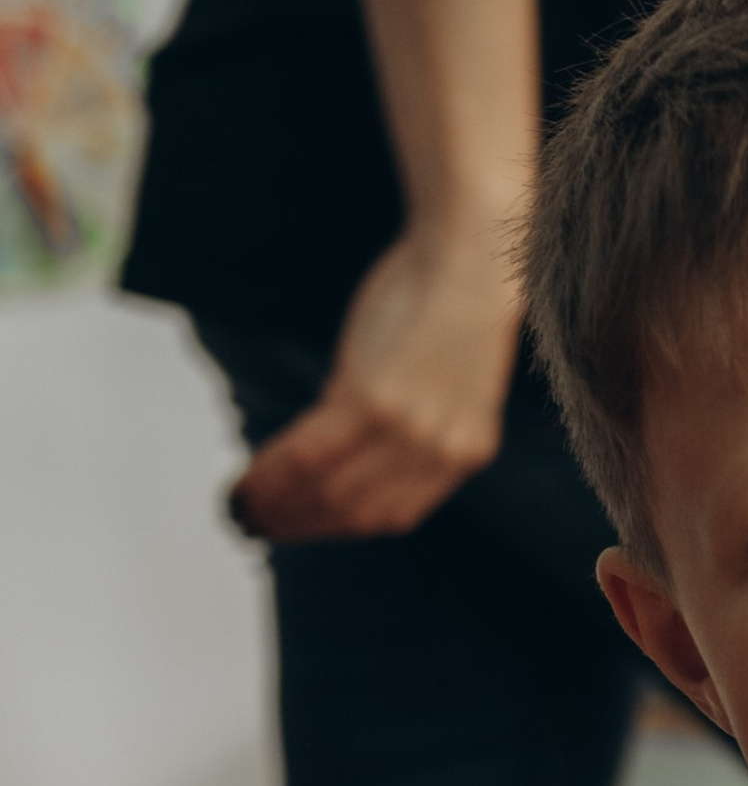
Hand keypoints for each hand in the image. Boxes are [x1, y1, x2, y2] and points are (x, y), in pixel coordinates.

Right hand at [230, 215, 521, 542]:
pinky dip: (270, 474)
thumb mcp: (439, 381)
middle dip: (296, 525)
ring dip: (275, 506)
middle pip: (353, 512)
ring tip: (239, 509)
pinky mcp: (375, 399)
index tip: (296, 527)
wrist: (469, 258)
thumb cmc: (450, 307)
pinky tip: (244, 482)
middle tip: (252, 525)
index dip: (335, 527)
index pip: (390, 516)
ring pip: (327, 491)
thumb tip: (337, 444)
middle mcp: (441, 454)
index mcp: (464, 456)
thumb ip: (401, 423)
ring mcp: (409, 431)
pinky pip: (309, 454)